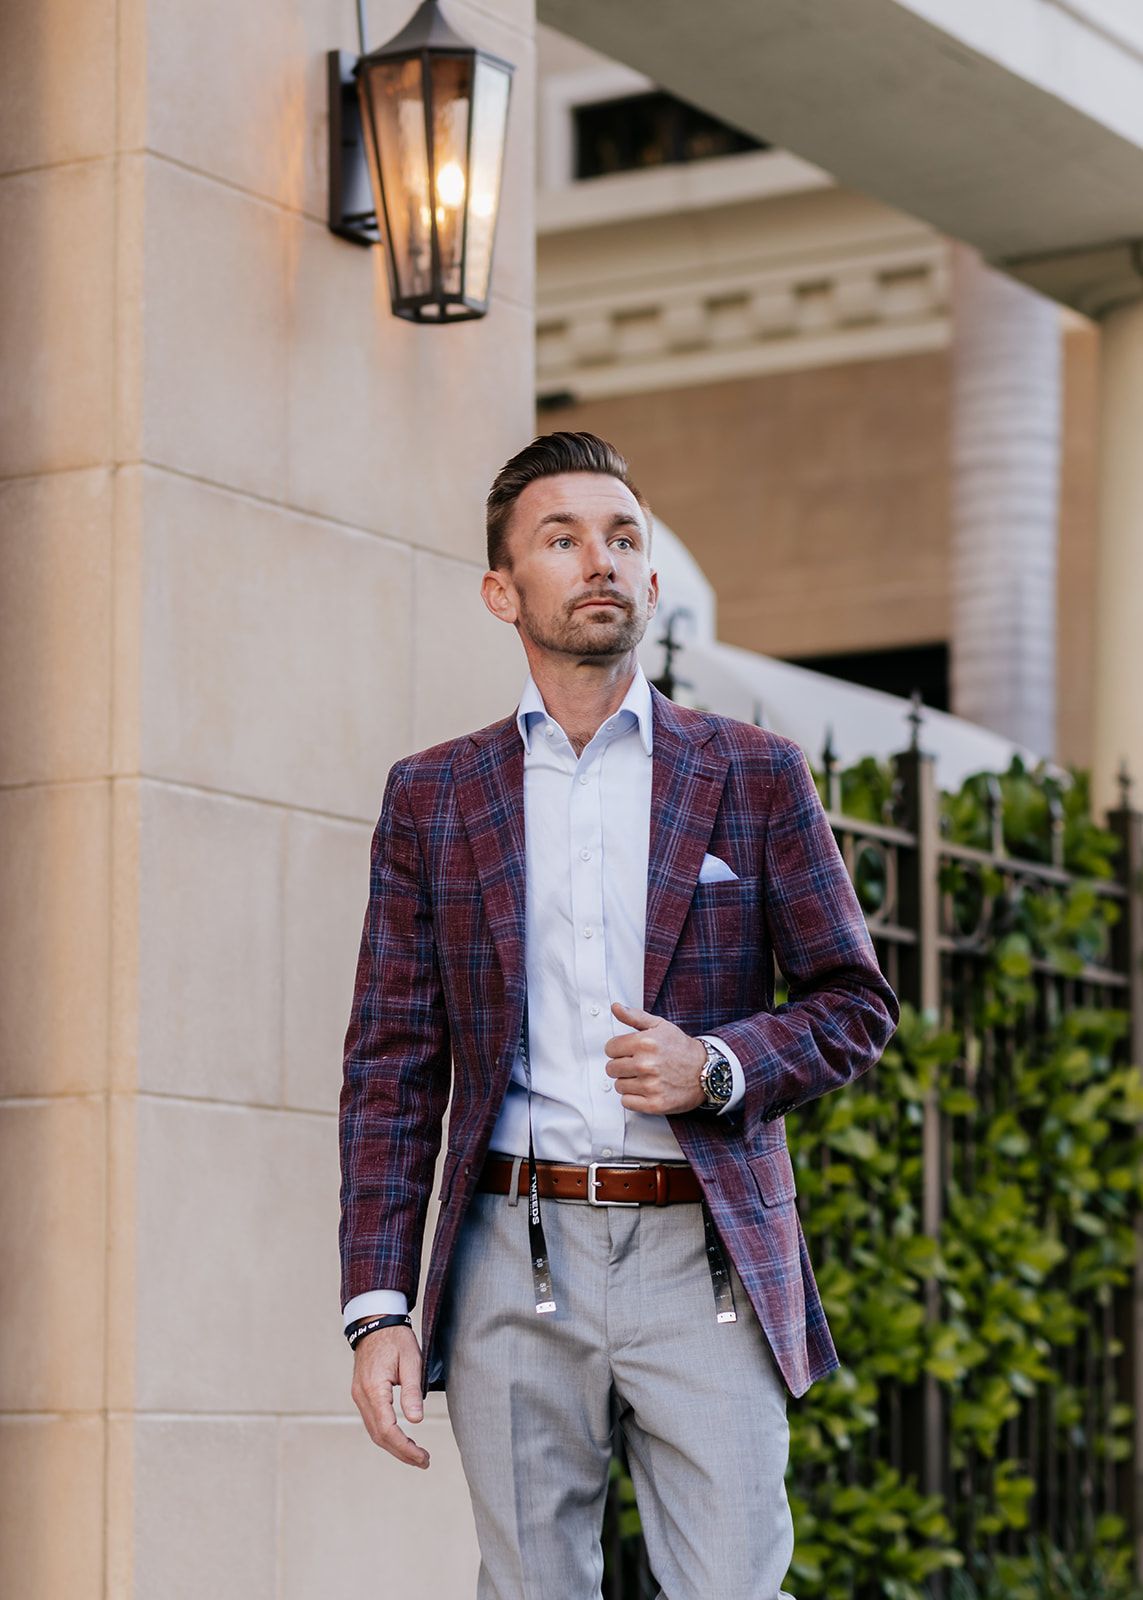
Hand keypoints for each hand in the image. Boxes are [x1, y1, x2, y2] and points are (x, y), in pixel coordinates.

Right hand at [350, 1325, 429, 1468]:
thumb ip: (412, 1391)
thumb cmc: (396, 1338)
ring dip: (394, 1446)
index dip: (405, 1448)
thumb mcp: (411, 1360)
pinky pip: (373, 1422)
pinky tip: (402, 1438)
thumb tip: (416, 1422)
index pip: (387, 1429)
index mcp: (374, 1389)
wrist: (375, 1322)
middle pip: (379, 1436)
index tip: (423, 1457)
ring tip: (416, 1455)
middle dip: (401, 1453)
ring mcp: (359, 1396)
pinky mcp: (362, 1394)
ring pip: (374, 1431)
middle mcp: (362, 1396)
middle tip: (424, 1461)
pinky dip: (387, 1435)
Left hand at [605, 1001, 706, 1114]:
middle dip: (621, 1066)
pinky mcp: (655, 1104)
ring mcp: (651, 1086)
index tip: (628, 1051)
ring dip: (628, 1082)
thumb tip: (616, 1007)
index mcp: (645, 1043)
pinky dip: (634, 1098)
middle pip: (611, 1068)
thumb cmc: (682, 1048)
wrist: (707, 1071)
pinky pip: (627, 1102)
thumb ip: (634, 1016)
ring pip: (619, 1086)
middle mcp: (646, 1064)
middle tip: (637, 1065)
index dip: (618, 1049)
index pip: (610, 1048)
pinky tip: (646, 1089)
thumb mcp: (660, 1025)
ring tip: (644, 1077)